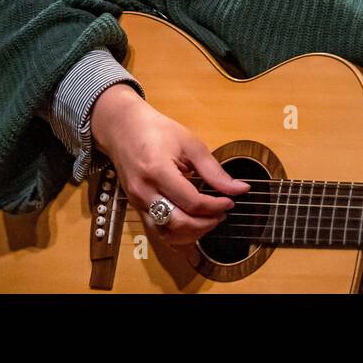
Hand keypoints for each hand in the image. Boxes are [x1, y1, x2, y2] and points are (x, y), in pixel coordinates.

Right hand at [90, 84, 248, 245]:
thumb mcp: (190, 144)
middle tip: (222, 213)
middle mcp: (144, 192)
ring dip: (192, 232)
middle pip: (178, 223)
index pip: (192, 202)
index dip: (215, 206)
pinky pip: (158, 230)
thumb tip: (240, 189)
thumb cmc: (157, 131)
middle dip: (205, 224)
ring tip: (209, 219)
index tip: (230, 201)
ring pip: (166, 233)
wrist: (123, 128)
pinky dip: (177, 233)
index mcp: (158, 172)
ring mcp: (137, 202)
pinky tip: (193, 224)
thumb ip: (214, 170)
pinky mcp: (136, 207)